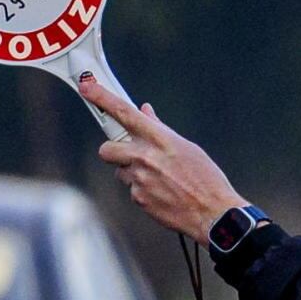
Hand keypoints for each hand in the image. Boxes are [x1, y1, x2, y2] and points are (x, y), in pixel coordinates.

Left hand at [80, 78, 244, 240]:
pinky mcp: (138, 198)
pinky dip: (144, 192)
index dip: (102, 97)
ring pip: (120, 172)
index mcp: (160, 139)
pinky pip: (132, 190)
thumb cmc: (206, 179)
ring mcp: (140, 178)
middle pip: (106, 149)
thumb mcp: (187, 148)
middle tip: (131, 157)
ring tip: (160, 181)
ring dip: (133, 174)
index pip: (125, 112)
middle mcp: (145, 156)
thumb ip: (161, 130)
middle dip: (114, 152)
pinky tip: (164, 194)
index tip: (86, 86)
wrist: (214, 213)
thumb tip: (146, 112)